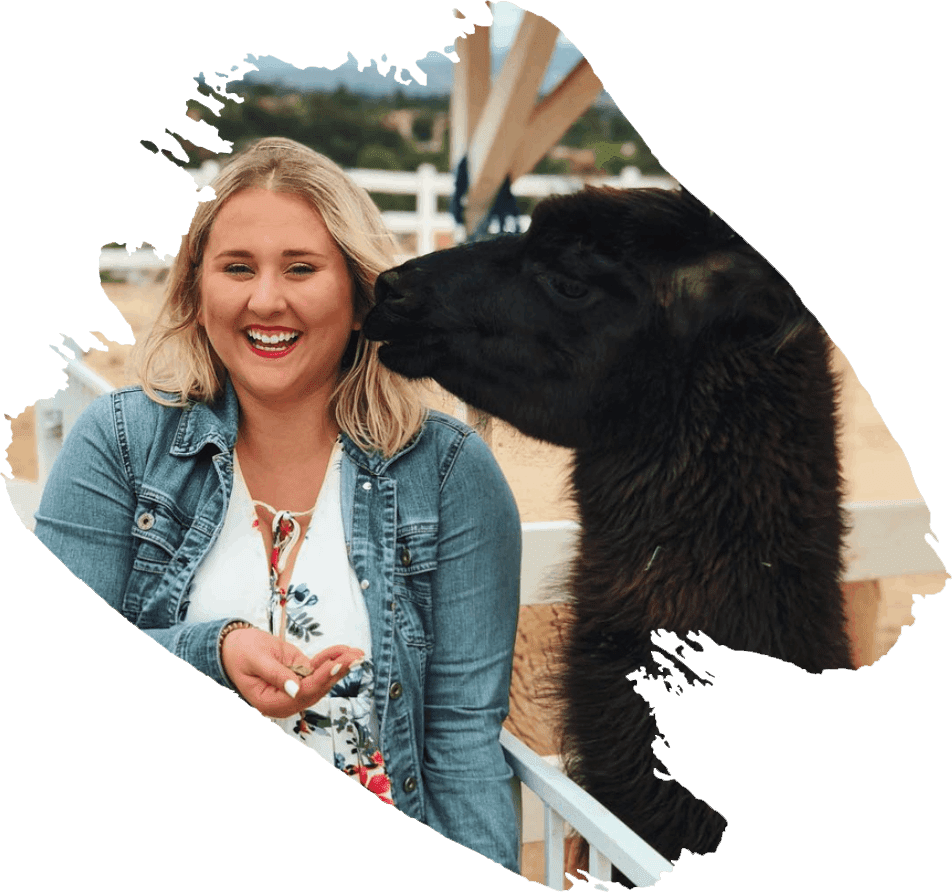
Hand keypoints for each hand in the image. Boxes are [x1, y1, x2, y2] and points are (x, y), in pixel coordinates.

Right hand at [222, 626, 363, 717]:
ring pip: (322, 680)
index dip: (321, 679)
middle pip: (317, 688)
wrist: (233, 645)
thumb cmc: (240, 653)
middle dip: (337, 671)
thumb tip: (296, 691)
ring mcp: (295, 688)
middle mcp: (286, 700)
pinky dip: (331, 658)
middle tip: (354, 657)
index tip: (336, 664)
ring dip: (340, 665)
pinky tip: (344, 651)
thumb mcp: (256, 660)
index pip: (302, 694)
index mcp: (271, 703)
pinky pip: (318, 668)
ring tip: (357, 653)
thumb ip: (276, 675)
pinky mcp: (299, 675)